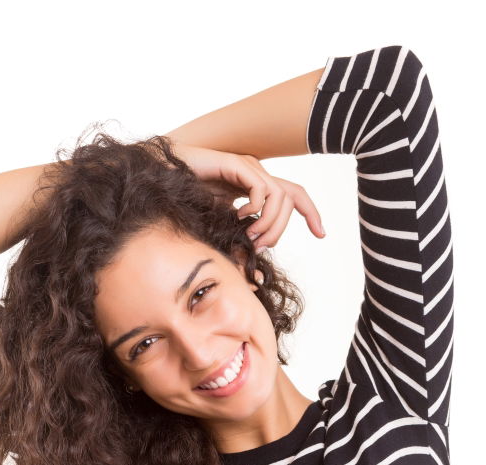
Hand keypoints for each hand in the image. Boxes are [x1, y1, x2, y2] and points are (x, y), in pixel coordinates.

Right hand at [167, 142, 324, 250]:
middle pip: (291, 197)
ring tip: (250, 235)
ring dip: (269, 222)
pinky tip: (239, 216)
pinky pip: (262, 189)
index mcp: (256, 187)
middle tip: (260, 246)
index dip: (311, 213)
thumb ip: (237, 247)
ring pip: (280, 196)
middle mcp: (256, 175)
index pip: (294, 196)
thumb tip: (253, 279)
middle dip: (281, 228)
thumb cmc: (187, 206)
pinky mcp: (237, 165)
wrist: (163, 181)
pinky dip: (256, 208)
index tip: (321, 234)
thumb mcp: (220, 230)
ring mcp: (248, 168)